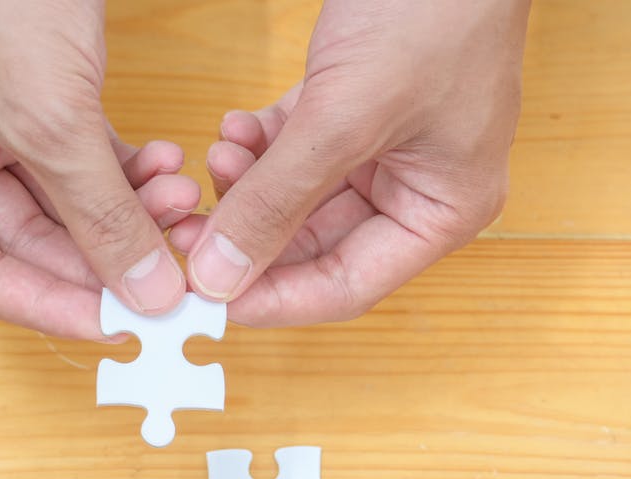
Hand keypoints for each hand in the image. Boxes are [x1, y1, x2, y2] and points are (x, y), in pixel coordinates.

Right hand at [0, 0, 201, 338]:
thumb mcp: (52, 120)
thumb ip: (101, 217)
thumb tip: (147, 297)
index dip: (51, 307)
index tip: (123, 327)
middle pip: (28, 243)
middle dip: (106, 253)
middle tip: (175, 270)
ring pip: (64, 203)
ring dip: (128, 212)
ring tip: (185, 206)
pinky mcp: (31, 94)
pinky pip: (83, 160)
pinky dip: (128, 172)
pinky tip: (171, 171)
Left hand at [170, 0, 530, 325]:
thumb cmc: (434, 11)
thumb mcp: (345, 118)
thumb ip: (279, 201)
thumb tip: (220, 275)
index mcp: (443, 211)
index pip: (346, 287)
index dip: (273, 298)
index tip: (205, 296)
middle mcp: (419, 189)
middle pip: (315, 246)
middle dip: (251, 234)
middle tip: (188, 230)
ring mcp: (389, 147)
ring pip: (298, 198)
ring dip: (249, 185)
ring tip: (218, 155)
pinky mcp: (359, 107)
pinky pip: (296, 150)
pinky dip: (259, 146)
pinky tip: (232, 129)